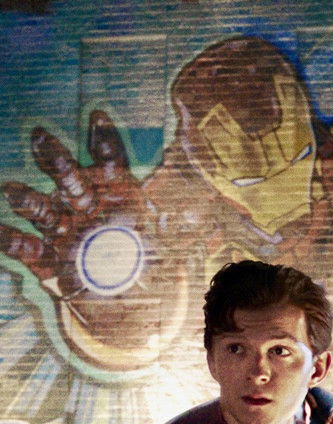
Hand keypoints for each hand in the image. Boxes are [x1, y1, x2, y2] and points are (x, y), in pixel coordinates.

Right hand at [0, 112, 190, 370]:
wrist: (123, 297)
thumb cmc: (145, 259)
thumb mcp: (170, 243)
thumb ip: (186, 227)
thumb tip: (213, 213)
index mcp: (115, 196)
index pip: (109, 162)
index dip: (103, 142)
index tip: (97, 118)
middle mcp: (84, 206)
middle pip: (69, 176)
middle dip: (56, 159)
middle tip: (41, 137)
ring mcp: (62, 229)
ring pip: (41, 207)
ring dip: (27, 198)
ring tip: (14, 191)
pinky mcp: (48, 258)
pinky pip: (25, 248)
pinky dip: (12, 240)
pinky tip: (3, 231)